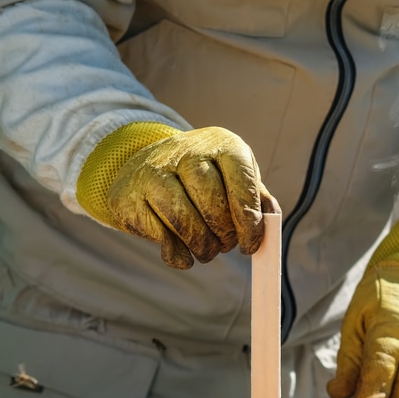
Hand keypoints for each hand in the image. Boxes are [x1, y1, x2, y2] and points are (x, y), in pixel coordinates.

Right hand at [77, 123, 279, 268]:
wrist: (148, 165)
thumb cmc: (205, 177)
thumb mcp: (235, 178)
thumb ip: (257, 201)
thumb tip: (270, 222)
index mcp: (221, 143)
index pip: (241, 184)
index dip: (249, 221)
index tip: (250, 245)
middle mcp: (185, 151)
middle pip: (212, 204)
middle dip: (224, 235)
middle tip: (225, 245)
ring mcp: (152, 171)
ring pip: (184, 221)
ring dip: (202, 247)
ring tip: (207, 250)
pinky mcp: (128, 196)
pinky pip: (160, 236)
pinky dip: (177, 254)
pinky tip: (183, 252)